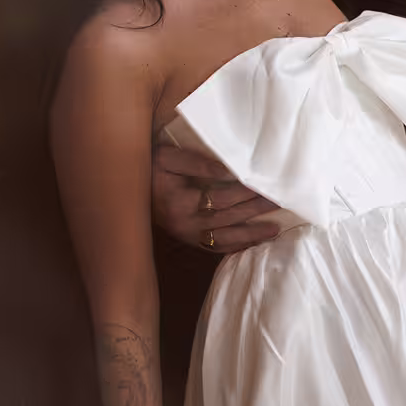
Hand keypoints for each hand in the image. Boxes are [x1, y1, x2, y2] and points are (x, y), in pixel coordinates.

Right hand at [152, 141, 278, 253]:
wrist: (125, 189)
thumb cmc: (148, 168)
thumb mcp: (167, 157)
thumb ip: (197, 163)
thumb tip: (229, 170)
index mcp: (180, 202)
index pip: (222, 197)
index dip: (246, 192)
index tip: (266, 185)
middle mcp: (185, 224)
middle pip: (229, 217)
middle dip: (256, 211)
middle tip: (280, 203)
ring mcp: (187, 235)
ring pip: (226, 239)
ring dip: (251, 235)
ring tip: (274, 230)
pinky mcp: (188, 240)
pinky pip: (215, 248)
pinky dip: (235, 247)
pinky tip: (252, 244)